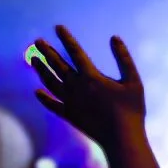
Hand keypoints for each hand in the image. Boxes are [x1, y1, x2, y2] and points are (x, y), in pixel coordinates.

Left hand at [31, 27, 145, 146]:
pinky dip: (44, 98)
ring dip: (41, 70)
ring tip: (34, 59)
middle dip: (47, 51)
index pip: (75, 52)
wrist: (122, 139)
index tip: (58, 27)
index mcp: (92, 77)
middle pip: (58, 65)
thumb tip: (115, 37)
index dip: (66, 38)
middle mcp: (77, 88)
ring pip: (51, 82)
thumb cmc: (132, 110)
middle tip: (37, 41)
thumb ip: (124, 58)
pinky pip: (52, 105)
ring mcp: (71, 102)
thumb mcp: (134, 81)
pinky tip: (37, 91)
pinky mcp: (70, 116)